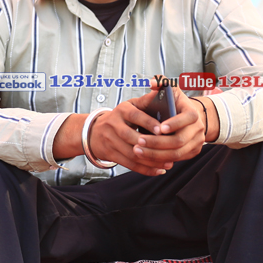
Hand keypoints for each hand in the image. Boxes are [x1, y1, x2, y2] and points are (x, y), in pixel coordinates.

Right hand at [86, 84, 204, 175]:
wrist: (94, 131)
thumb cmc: (120, 118)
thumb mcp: (130, 106)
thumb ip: (146, 102)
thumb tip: (161, 92)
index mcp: (121, 110)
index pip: (134, 115)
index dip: (147, 123)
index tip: (161, 130)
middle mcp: (113, 124)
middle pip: (130, 136)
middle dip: (150, 145)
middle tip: (169, 150)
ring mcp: (110, 140)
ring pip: (132, 153)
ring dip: (151, 160)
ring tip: (168, 163)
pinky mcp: (110, 153)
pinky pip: (129, 164)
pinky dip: (145, 169)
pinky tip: (158, 170)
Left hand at [127, 81, 205, 165]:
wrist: (189, 118)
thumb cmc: (175, 102)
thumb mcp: (171, 90)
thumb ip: (161, 82)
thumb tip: (152, 82)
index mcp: (193, 113)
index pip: (188, 119)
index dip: (175, 124)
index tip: (159, 128)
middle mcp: (198, 130)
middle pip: (179, 140)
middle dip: (158, 143)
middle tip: (139, 141)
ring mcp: (196, 143)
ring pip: (176, 153)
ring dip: (155, 154)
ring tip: (137, 150)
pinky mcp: (191, 153)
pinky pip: (175, 160)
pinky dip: (159, 159)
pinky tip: (144, 157)